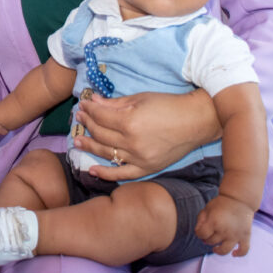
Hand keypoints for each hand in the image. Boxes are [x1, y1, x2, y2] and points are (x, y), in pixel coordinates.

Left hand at [73, 91, 219, 181]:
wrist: (194, 121)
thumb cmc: (168, 105)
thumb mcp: (140, 98)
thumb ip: (115, 103)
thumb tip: (93, 101)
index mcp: (130, 122)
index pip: (101, 117)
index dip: (89, 110)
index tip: (83, 105)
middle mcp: (132, 143)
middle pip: (101, 134)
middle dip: (87, 124)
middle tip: (79, 118)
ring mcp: (139, 158)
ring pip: (107, 153)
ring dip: (90, 146)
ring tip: (78, 140)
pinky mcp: (147, 168)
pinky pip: (122, 174)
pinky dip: (106, 174)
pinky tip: (92, 169)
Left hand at [194, 194, 254, 255]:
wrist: (239, 199)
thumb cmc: (221, 203)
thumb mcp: (207, 208)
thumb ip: (200, 220)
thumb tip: (199, 233)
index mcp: (214, 222)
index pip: (201, 235)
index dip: (199, 233)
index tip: (201, 230)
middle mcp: (224, 230)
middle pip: (211, 241)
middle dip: (207, 238)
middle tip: (209, 234)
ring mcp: (235, 235)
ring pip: (224, 250)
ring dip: (218, 250)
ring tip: (216, 248)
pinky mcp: (245, 236)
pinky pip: (243, 250)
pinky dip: (239, 254)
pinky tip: (234, 253)